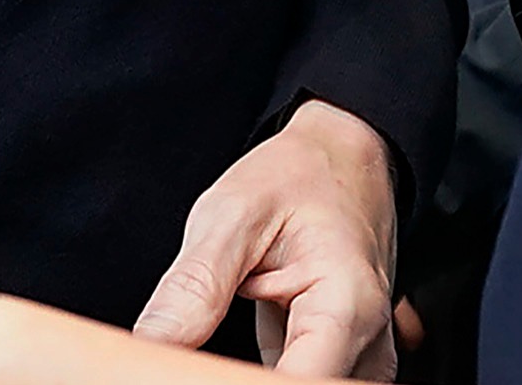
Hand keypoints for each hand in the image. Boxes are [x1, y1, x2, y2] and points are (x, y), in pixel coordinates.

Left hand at [133, 100, 400, 376]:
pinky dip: (260, 375)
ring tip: (220, 319)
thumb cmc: (297, 178)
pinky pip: (301, 383)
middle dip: (235, 377)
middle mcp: (369, 345)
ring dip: (246, 377)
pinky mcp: (344, 365)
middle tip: (190, 337)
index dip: (233, 382)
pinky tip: (230, 346)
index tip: (185, 366)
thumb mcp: (232, 212)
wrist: (344, 160)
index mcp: (347, 306)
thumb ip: (196, 285)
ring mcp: (363, 359)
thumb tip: (152, 342)